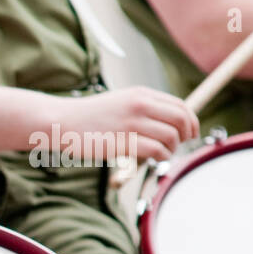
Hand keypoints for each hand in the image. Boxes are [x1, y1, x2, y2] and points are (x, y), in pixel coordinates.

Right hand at [49, 87, 199, 164]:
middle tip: (180, 144)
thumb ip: (143, 108)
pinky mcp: (124, 141)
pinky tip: (154, 159)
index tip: (190, 132)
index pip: (180, 105)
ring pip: (171, 136)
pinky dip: (161, 157)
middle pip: (181, 119)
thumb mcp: (119, 102)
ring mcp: (132, 123)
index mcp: (141, 94)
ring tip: (162, 154)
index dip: (191, 121)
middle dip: (186, 134)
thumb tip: (168, 122)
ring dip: (172, 148)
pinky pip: (156, 150)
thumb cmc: (88, 117)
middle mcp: (140, 105)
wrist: (61, 121)